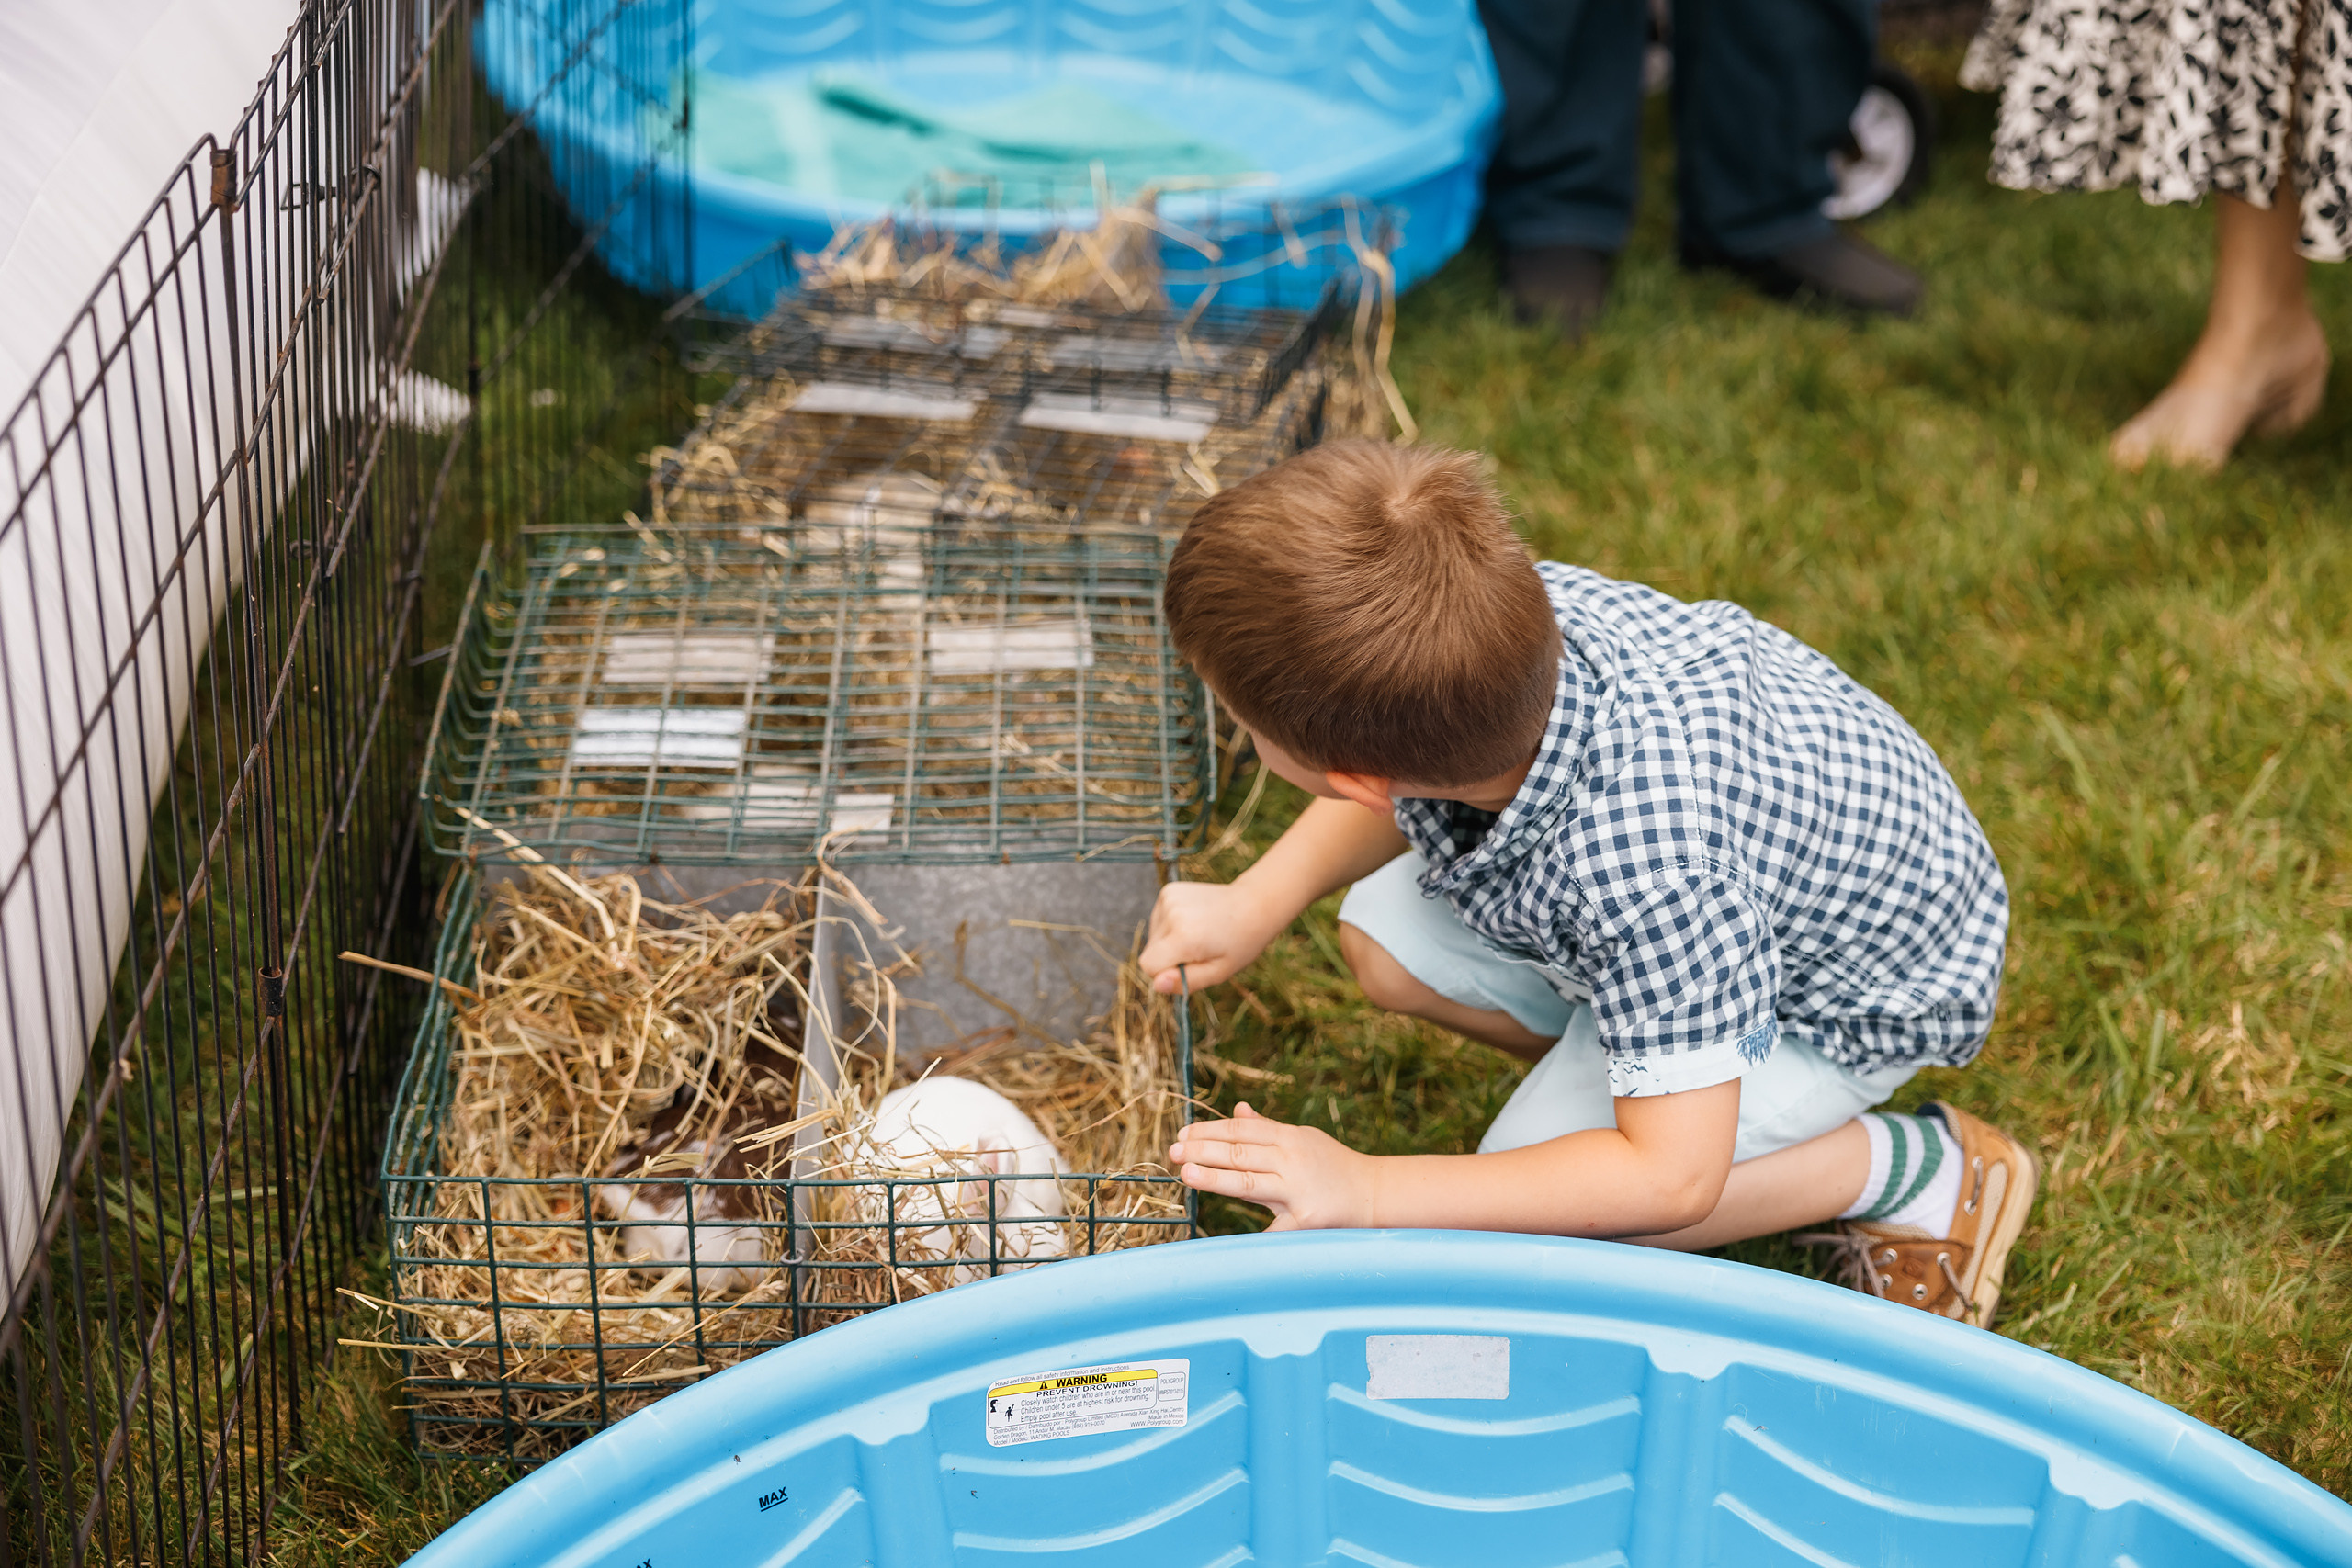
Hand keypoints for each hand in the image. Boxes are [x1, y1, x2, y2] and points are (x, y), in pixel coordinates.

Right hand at [1139, 880, 1282, 993]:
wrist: (1254, 904)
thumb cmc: (1240, 943)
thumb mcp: (1219, 972)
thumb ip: (1185, 982)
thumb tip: (1157, 985)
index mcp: (1183, 937)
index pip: (1148, 965)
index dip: (1166, 972)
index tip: (1190, 966)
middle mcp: (1172, 914)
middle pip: (1150, 950)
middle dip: (1169, 957)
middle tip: (1200, 949)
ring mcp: (1169, 898)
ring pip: (1154, 936)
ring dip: (1171, 941)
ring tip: (1199, 934)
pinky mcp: (1169, 890)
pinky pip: (1158, 920)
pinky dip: (1171, 925)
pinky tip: (1194, 921)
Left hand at [1168, 1104, 1377, 1229]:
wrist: (1375, 1194)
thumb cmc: (1333, 1167)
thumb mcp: (1303, 1139)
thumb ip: (1267, 1128)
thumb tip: (1237, 1108)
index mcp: (1289, 1137)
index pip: (1240, 1128)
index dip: (1208, 1129)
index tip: (1181, 1133)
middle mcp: (1292, 1158)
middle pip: (1239, 1151)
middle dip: (1202, 1150)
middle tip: (1172, 1151)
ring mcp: (1298, 1188)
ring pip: (1247, 1181)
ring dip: (1213, 1177)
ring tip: (1185, 1173)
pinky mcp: (1307, 1218)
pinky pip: (1274, 1228)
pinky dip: (1251, 1234)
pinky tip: (1224, 1242)